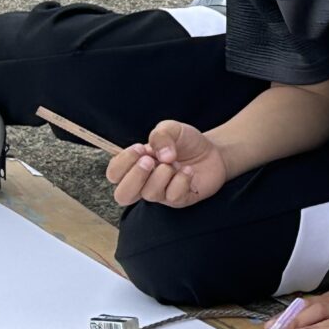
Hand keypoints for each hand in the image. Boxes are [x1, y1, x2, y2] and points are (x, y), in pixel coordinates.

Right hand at [107, 120, 226, 207]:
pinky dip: (181, 180)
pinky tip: (188, 171)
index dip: (123, 162)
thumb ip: (160, 135)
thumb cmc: (185, 142)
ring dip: (162, 174)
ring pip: (150, 194)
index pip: (114, 174)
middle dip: (135, 176)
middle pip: (122, 195)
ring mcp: (162, 193)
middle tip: (150, 161)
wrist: (213, 151)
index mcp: (135, 165)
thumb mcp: (171, 129)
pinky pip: (173, 196)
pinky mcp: (179, 200)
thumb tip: (161, 156)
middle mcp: (145, 183)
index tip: (141, 148)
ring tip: (174, 163)